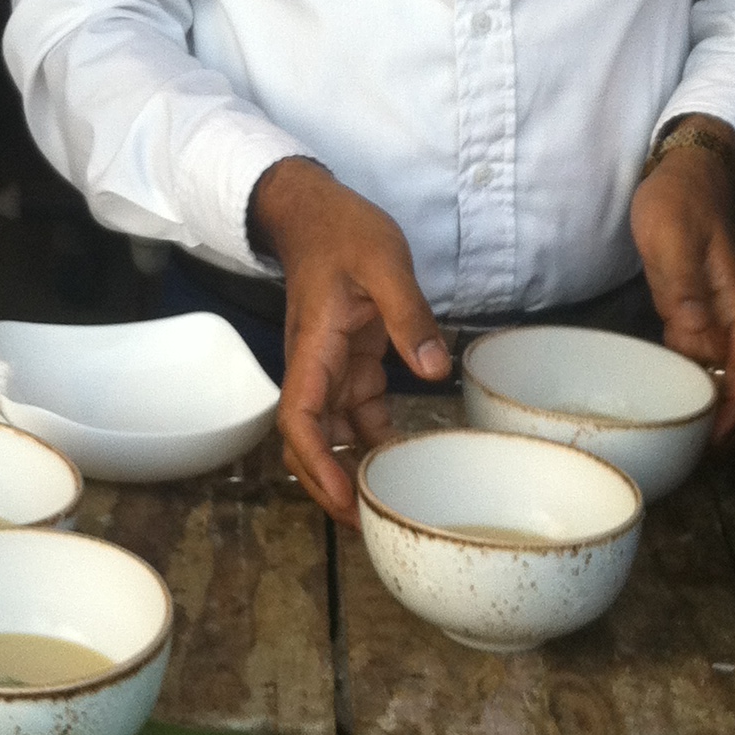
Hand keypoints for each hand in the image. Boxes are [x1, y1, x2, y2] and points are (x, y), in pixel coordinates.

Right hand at [251, 159, 450, 525]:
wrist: (316, 209)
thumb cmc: (343, 231)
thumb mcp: (384, 263)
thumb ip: (409, 315)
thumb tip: (433, 370)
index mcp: (314, 347)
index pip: (300, 417)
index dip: (316, 463)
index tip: (343, 497)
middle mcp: (316, 366)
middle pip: (311, 440)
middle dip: (330, 485)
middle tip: (370, 525)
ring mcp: (332, 365)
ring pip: (335, 431)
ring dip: (353, 468)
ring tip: (390, 504)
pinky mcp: (350, 358)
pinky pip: (357, 410)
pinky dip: (373, 437)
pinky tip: (402, 457)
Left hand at [628, 132, 734, 443]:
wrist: (686, 167)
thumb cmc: (678, 199)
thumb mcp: (673, 238)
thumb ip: (685, 291)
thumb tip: (698, 351)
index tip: (715, 439)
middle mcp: (733, 313)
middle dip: (731, 423)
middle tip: (696, 456)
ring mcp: (718, 311)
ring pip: (728, 372)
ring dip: (714, 407)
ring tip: (686, 439)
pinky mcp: (699, 306)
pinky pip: (707, 355)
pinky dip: (697, 382)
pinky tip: (674, 394)